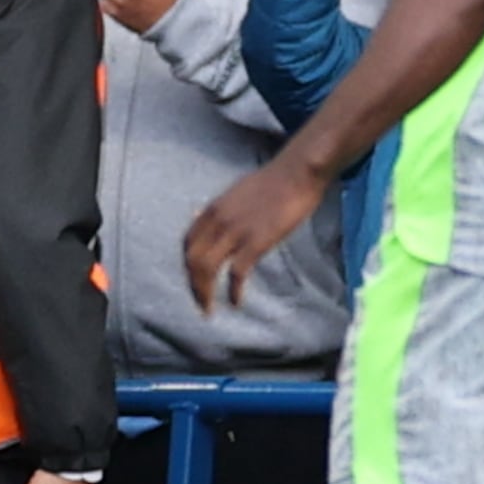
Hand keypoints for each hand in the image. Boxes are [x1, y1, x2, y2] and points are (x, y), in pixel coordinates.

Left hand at [183, 154, 331, 309]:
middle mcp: (217, 221)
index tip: (194, 280)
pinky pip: (237, 273)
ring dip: (205, 293)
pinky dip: (233, 291)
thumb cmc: (272, 182)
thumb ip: (219, 210)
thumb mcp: (235, 192)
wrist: (296, 173)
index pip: (188, 243)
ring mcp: (236, 231)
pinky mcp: (256, 242)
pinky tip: (236, 302)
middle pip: (193, 260)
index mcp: (212, 209)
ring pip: (207, 268)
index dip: (187, 265)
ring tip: (210, 310)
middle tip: (201, 303)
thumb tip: (202, 217)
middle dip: (193, 285)